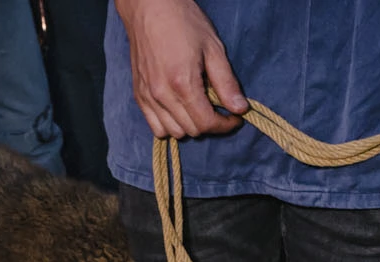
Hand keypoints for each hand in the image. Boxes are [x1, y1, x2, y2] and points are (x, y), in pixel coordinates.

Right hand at [116, 0, 246, 139]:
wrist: (149, 7)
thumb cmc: (183, 22)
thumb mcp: (213, 48)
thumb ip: (226, 82)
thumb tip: (240, 109)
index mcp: (182, 83)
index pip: (206, 123)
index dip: (225, 124)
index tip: (234, 117)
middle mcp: (162, 94)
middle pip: (191, 130)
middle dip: (210, 124)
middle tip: (219, 108)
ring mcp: (148, 96)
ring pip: (173, 132)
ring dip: (190, 126)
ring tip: (198, 107)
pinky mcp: (139, 95)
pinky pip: (155, 127)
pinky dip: (170, 125)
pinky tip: (180, 110)